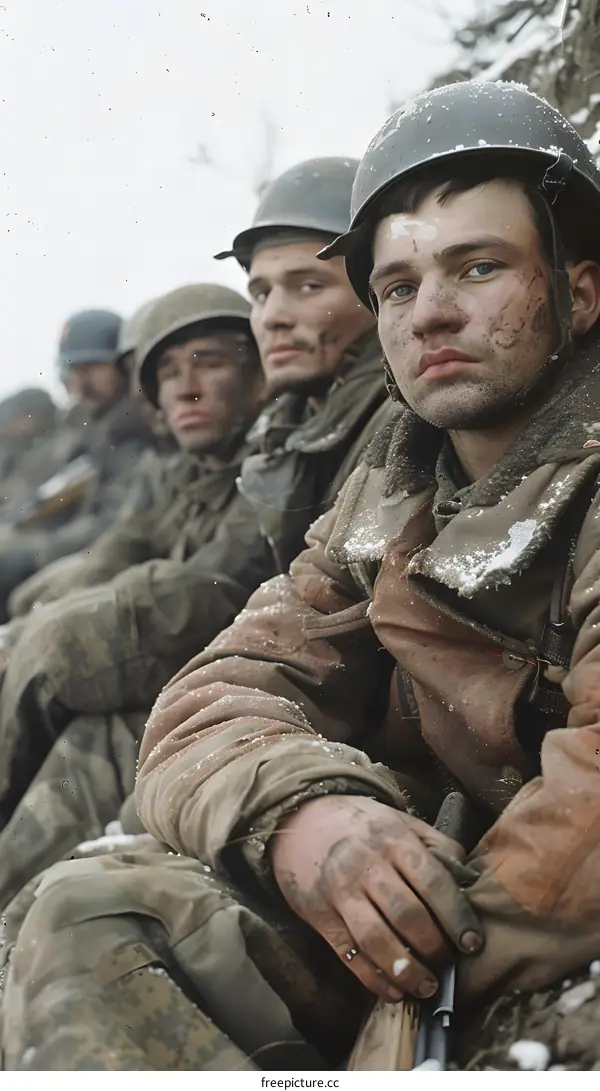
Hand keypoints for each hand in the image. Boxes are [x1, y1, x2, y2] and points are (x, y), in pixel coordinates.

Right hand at [271, 795, 481, 1002]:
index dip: (457, 916)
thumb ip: (436, 846)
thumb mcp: (400, 820)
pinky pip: (349, 954)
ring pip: (376, 939)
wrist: (301, 819)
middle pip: (407, 914)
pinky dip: (373, 977)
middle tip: (449, 963)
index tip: (473, 943)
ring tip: (427, 987)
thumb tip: (470, 882)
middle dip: (434, 946)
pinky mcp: (319, 915)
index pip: (433, 881)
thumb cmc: (361, 825)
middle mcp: (365, 864)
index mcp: (393, 839)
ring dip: (406, 970)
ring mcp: (339, 892)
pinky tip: (394, 989)